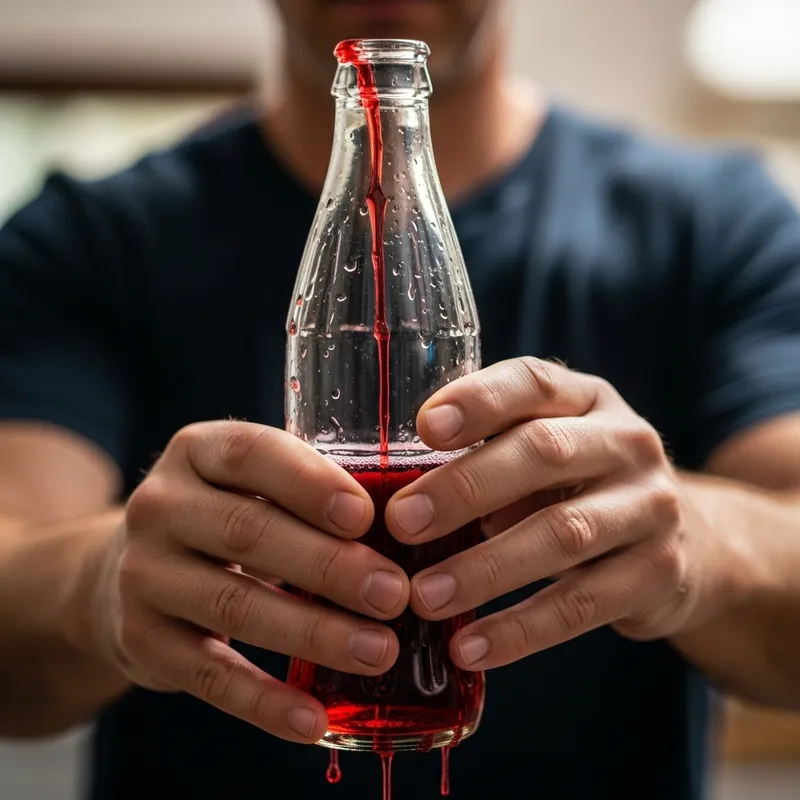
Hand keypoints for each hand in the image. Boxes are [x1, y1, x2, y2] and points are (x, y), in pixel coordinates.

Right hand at [99, 421, 408, 741]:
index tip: (366, 516)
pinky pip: (208, 676)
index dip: (310, 483)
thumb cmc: (225, 515)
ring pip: (234, 605)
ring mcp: (143, 574)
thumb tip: (410, 528)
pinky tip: (313, 719)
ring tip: (378, 651)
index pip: (251, 454)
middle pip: (249, 532)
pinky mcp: (143, 640)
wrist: (127, 569)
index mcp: (199, 451)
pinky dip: (264, 702)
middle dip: (329, 566)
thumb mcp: (253, 484)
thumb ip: (310, 491)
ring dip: (313, 632)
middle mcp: (161, 505)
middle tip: (395, 594)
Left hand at [386, 357, 698, 669]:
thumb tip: (399, 496)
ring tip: (425, 596)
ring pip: (564, 533)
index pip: (533, 381)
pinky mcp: (659, 573)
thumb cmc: (579, 486)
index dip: (479, 400)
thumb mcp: (544, 453)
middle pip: (545, 452)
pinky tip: (470, 646)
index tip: (424, 428)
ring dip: (486, 568)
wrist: (684, 541)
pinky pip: (583, 605)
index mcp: (586, 399)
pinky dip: (521, 629)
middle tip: (402, 523)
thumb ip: (489, 455)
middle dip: (466, 488)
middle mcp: (626, 442)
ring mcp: (650, 507)